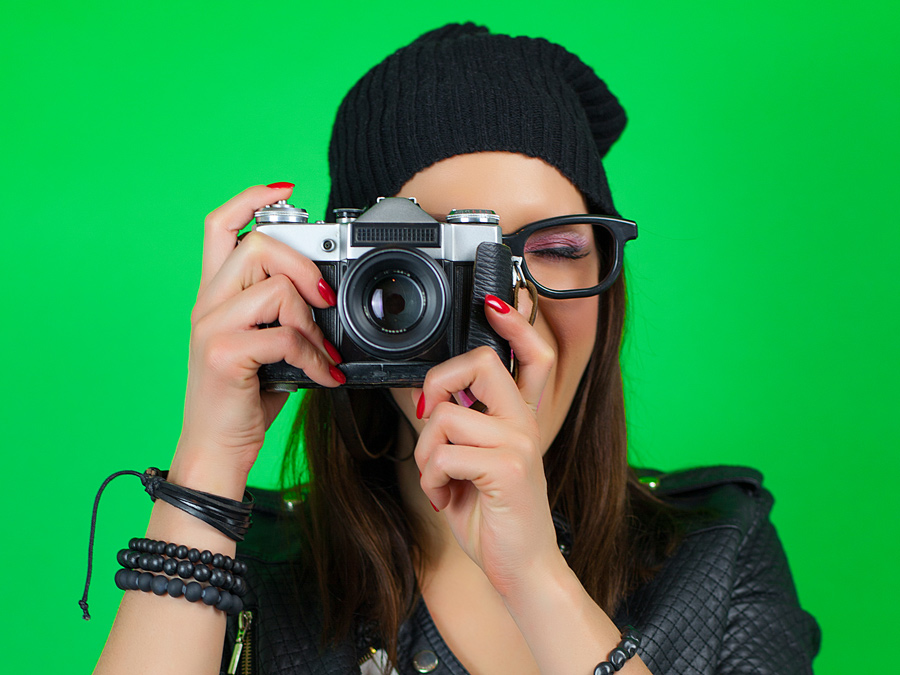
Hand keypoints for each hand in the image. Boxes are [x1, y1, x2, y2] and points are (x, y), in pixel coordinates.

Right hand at [175, 184, 343, 478]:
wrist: (216, 449)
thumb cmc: (243, 398)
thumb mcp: (265, 346)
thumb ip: (283, 314)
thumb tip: (327, 297)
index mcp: (215, 295)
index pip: (219, 225)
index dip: (250, 198)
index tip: (285, 189)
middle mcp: (207, 304)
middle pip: (257, 245)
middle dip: (304, 266)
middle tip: (327, 301)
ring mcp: (211, 327)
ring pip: (276, 288)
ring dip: (313, 322)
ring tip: (323, 352)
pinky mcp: (223, 353)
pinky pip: (285, 336)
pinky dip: (315, 357)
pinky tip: (325, 376)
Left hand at [414, 295, 563, 597]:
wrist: (521, 568)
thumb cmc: (496, 516)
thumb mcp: (474, 464)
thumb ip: (459, 427)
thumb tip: (423, 397)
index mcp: (521, 418)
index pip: (533, 355)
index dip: (516, 322)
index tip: (497, 300)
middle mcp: (524, 423)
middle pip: (482, 362)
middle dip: (440, 380)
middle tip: (431, 412)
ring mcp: (519, 443)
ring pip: (445, 417)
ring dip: (425, 453)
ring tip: (439, 479)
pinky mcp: (507, 468)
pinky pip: (443, 455)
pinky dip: (431, 480)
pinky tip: (446, 498)